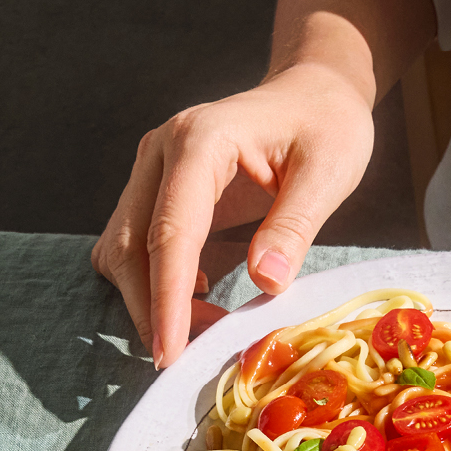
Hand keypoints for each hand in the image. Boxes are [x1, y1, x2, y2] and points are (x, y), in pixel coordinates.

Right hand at [90, 63, 375, 366]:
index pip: (170, 231)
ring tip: (205, 331)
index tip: (171, 353)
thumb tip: (265, 286)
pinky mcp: (155, 190)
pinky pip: (136, 247)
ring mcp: (152, 170)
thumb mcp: (329, 172)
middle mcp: (160, 151)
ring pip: (121, 250)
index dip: (166, 298)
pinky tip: (201, 302)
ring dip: (150, 300)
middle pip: (129, 245)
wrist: (313, 93)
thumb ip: (294, 226)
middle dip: (151, 309)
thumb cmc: (326, 125)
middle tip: (193, 358)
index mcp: (200, 140)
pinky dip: (156, 284)